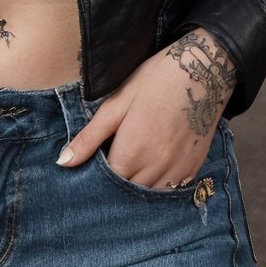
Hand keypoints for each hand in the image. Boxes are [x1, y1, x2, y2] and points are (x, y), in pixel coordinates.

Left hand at [57, 29, 237, 187]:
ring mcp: (177, 171)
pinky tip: (155, 164)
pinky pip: (172, 189)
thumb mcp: (117, 103)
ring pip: (150, 195)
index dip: (97, 175)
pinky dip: (160, 183)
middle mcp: (156, 169)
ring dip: (139, 185)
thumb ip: (90, 137)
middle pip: (128, 192)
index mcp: (131, 153)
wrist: (203, 70)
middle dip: (118, 182)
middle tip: (115, 159)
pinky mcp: (194, 168)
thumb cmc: (155, 81)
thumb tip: (62, 162)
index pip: (106, 183)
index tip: (96, 161)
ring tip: (134, 162)